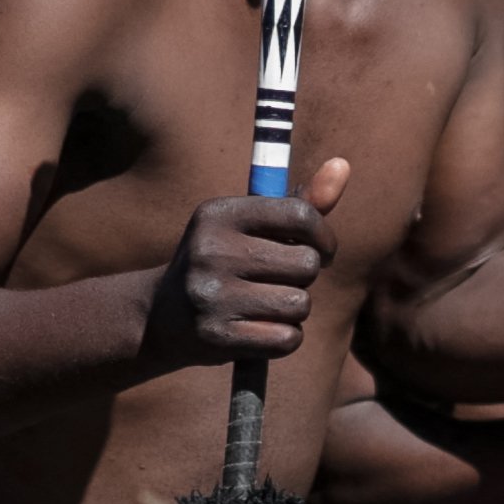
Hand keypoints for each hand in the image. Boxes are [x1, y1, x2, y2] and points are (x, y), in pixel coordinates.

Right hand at [145, 158, 342, 367]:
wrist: (160, 316)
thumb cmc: (222, 264)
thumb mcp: (249, 227)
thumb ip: (300, 203)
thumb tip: (343, 164)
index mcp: (218, 214)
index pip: (300, 215)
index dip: (323, 237)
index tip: (320, 250)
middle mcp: (211, 251)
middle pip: (306, 264)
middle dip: (303, 276)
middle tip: (276, 280)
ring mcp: (211, 295)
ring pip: (300, 304)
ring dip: (294, 309)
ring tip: (264, 305)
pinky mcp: (216, 336)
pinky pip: (287, 339)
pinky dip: (284, 339)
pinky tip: (259, 330)